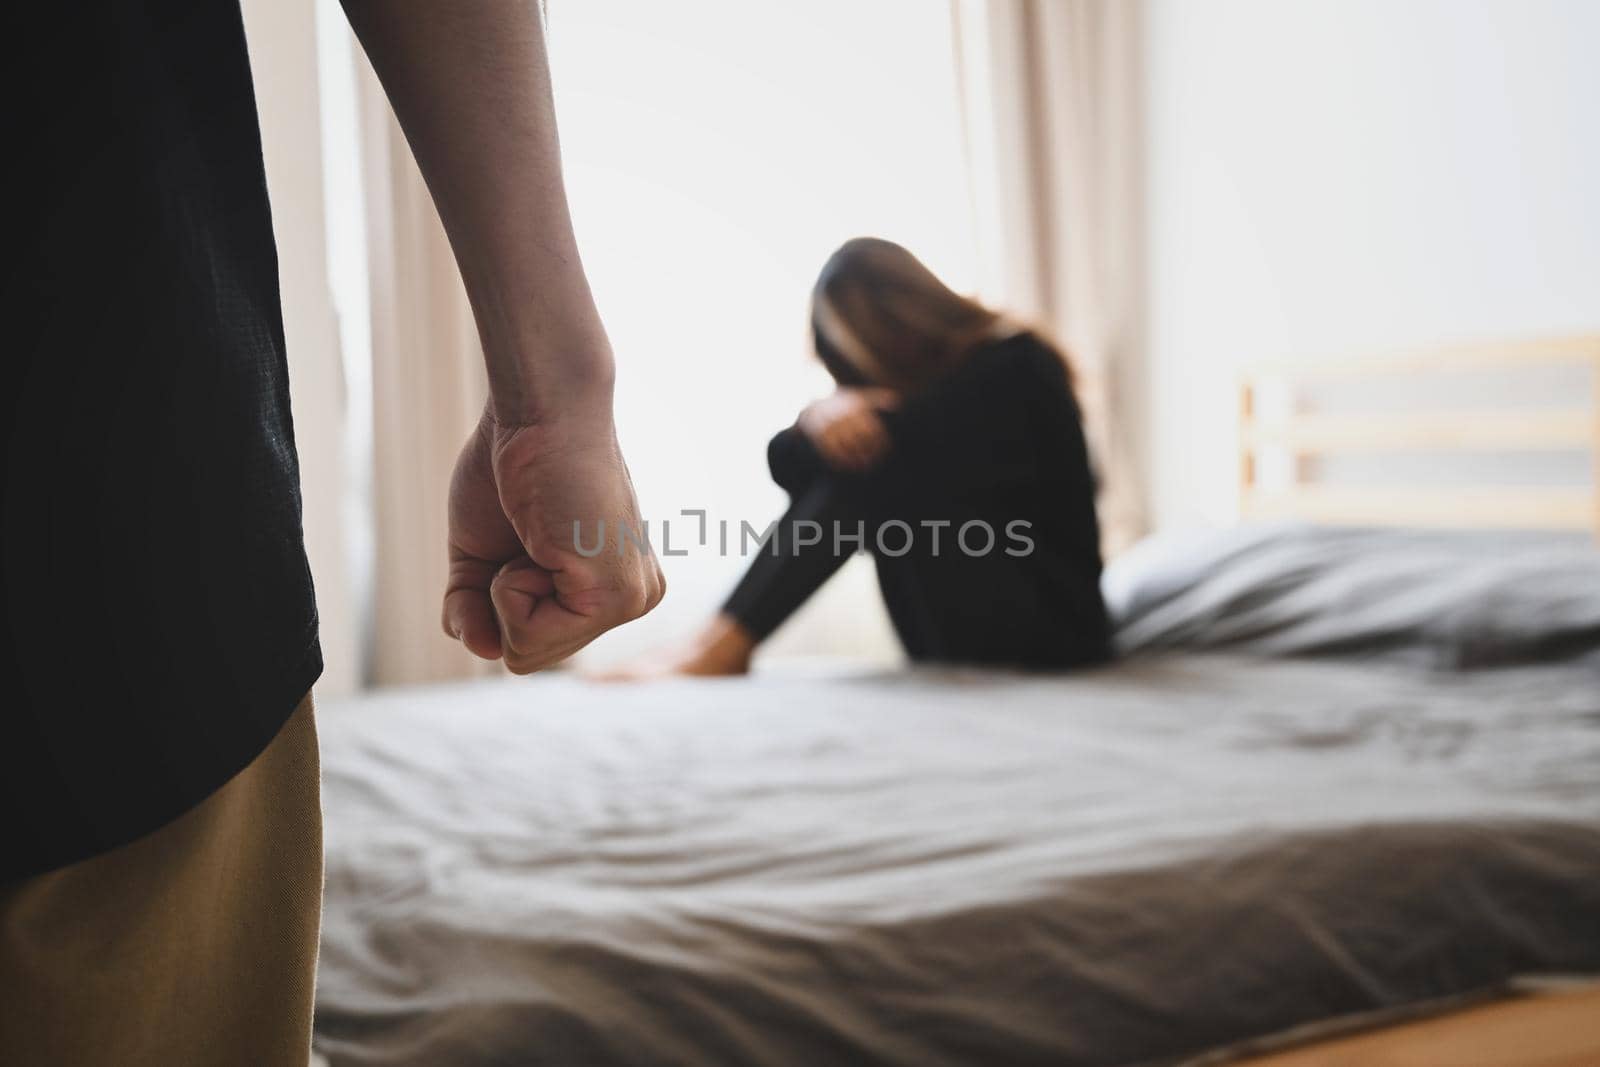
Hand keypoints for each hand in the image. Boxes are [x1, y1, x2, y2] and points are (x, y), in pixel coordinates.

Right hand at [443, 406, 665, 673]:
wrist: (541, 410)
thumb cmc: (510, 467)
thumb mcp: (479, 554)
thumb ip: (474, 610)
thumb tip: (484, 652)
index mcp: (606, 589)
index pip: (528, 643)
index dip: (494, 596)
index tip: (521, 534)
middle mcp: (630, 599)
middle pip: (526, 658)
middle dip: (498, 599)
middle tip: (528, 535)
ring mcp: (630, 601)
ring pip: (525, 655)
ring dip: (503, 591)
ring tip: (536, 535)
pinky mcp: (619, 597)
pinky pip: (528, 638)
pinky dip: (507, 590)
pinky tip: (540, 541)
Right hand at [795, 387, 898, 471]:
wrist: (813, 403)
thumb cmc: (843, 403)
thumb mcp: (859, 396)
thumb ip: (878, 398)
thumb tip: (897, 401)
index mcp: (856, 408)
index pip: (872, 429)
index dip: (880, 442)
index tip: (884, 452)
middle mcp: (844, 417)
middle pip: (860, 439)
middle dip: (868, 453)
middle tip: (872, 464)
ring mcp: (831, 425)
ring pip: (846, 446)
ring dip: (854, 460)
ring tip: (861, 468)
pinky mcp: (820, 434)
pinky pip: (830, 450)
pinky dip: (838, 460)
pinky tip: (845, 467)